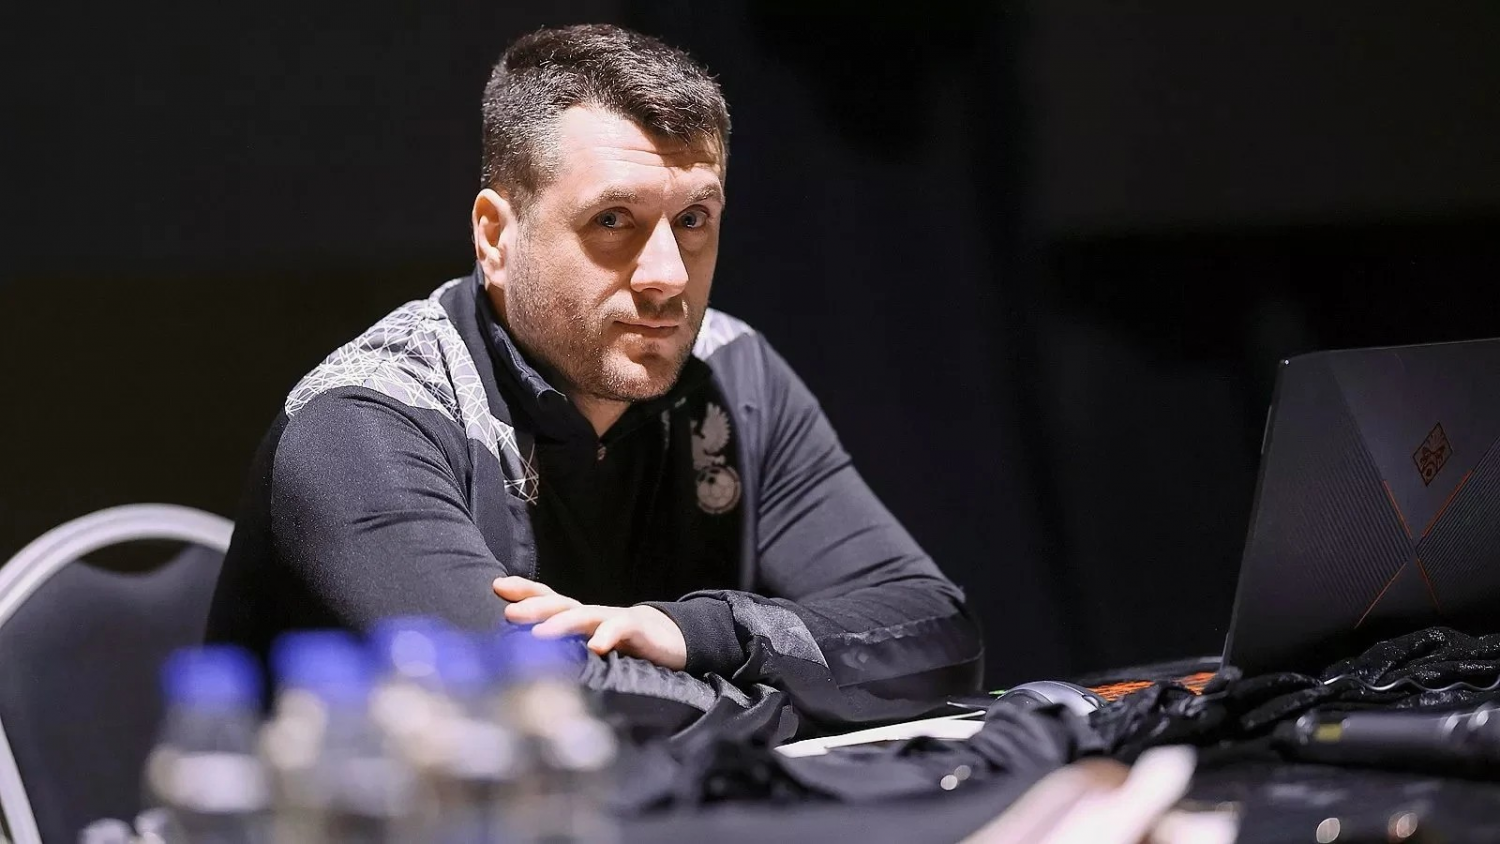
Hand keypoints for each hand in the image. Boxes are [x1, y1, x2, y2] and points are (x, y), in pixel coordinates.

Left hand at [493, 576, 687, 670]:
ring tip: (542, 633)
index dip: (524, 591)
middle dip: (534, 607)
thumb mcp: (586, 644)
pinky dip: (607, 636)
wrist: (668, 639)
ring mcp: (612, 618)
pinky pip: (619, 630)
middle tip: (510, 614)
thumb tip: (520, 659)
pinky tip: (596, 646)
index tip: (497, 586)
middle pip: (559, 604)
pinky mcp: (635, 629)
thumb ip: (561, 648)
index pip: (547, 598)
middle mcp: (590, 613)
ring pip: (584, 616)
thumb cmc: (620, 643)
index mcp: (576, 616)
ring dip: (562, 623)